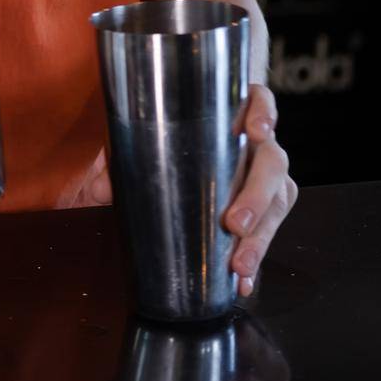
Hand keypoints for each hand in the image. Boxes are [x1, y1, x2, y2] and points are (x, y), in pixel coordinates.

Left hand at [72, 83, 297, 298]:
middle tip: (234, 223)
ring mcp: (264, 176)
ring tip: (239, 265)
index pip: (259, 99)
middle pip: (273, 161)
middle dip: (258, 194)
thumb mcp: (140, 138)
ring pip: (279, 200)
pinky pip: (268, 232)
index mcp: (230, 113)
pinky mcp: (264, 210)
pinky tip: (243, 280)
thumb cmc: (161, 138)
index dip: (264, 112)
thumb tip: (101, 187)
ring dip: (262, 236)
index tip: (255, 131)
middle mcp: (256, 143)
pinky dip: (257, 256)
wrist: (174, 157)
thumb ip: (121, 155)